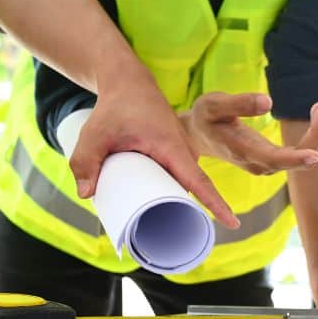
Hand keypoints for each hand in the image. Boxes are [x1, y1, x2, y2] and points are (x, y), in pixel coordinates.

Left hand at [68, 62, 239, 227]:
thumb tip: (86, 195)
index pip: (200, 182)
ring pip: (185, 183)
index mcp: (172, 148)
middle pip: (193, 189)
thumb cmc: (115, 108)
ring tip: (164, 223)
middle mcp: (183, 151)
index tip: (232, 223)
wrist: (129, 83)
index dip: (216, 204)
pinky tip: (163, 204)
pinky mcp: (174, 153)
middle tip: (175, 235)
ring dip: (178, 201)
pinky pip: (180, 176)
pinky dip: (173, 190)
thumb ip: (85, 162)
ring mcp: (181, 152)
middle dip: (189, 212)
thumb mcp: (95, 134)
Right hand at [182, 93, 317, 174]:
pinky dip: (312, 134)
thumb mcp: (213, 105)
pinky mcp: (274, 159)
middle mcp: (258, 162)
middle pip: (294, 159)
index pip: (272, 159)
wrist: (200, 136)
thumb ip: (238, 103)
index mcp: (241, 150)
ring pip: (301, 156)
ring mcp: (267, 163)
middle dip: (315, 135)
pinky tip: (317, 111)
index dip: (295, 159)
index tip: (316, 155)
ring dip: (316, 132)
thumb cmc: (206, 118)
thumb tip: (268, 102)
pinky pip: (300, 152)